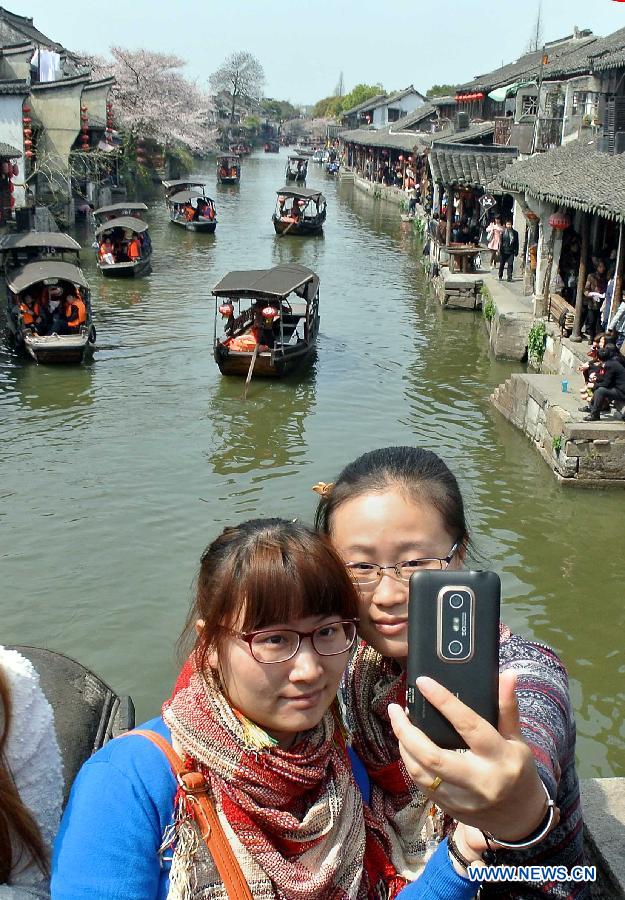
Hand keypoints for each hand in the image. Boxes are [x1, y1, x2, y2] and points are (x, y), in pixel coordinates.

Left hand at [388, 672, 548, 841]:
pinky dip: (411, 763)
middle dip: (408, 731)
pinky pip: (422, 786)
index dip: (444, 702)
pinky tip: (408, 746)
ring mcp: (463, 799)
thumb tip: (507, 674)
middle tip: (395, 709)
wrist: (521, 819)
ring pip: (421, 773)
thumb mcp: (518, 740)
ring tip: (399, 724)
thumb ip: (507, 708)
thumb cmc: (518, 771)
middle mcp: (480, 780)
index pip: (469, 725)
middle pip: (433, 756)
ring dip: (404, 746)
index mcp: (500, 758)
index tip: (424, 682)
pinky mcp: (450, 809)